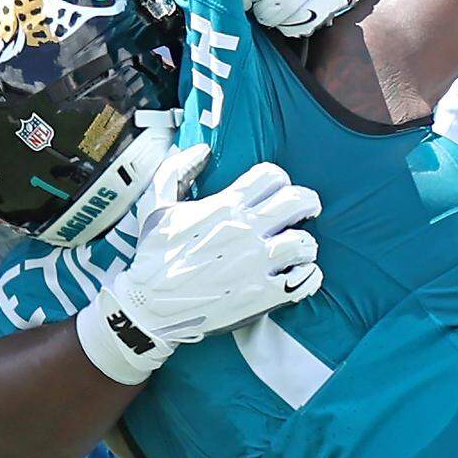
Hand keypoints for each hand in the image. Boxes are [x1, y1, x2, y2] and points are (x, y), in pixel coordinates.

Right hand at [76, 144, 322, 383]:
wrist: (148, 306)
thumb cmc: (153, 256)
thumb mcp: (156, 204)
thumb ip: (177, 169)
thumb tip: (202, 150)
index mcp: (224, 207)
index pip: (272, 176)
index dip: (278, 179)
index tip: (276, 190)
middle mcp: (245, 232)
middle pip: (298, 201)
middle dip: (307, 203)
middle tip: (305, 211)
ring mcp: (257, 265)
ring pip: (306, 243)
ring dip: (305, 244)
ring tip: (298, 249)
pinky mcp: (263, 296)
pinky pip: (305, 280)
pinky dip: (308, 276)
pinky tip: (298, 275)